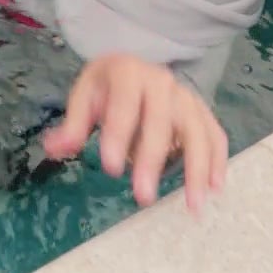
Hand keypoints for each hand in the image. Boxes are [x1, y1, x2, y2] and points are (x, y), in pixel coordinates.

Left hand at [41, 54, 228, 214]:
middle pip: (160, 123)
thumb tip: (54, 149)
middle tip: (144, 197)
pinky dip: (217, 161)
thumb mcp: (85, 96)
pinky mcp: (201, 112)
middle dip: (152, 161)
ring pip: (196, 132)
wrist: (134, 66)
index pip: (124, 105)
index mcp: (128, 73)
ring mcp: (186, 97)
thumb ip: (73, 124)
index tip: (111, 169)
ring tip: (192, 205)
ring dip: (197, 169)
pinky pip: (215, 135)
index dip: (119, 136)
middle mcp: (162, 83)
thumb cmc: (108, 87)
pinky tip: (215, 188)